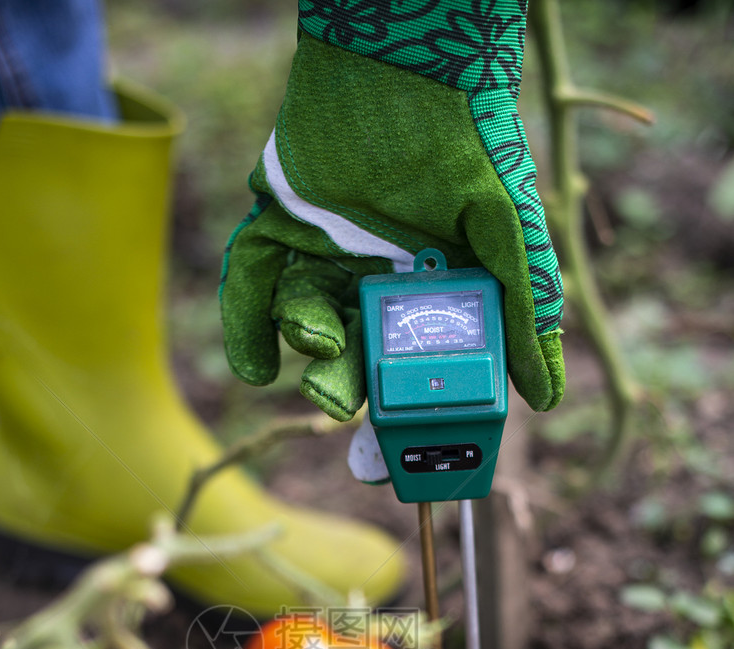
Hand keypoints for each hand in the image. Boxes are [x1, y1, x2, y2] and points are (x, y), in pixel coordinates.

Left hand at [221, 25, 564, 417]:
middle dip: (344, 388)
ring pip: (305, 318)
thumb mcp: (510, 230)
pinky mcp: (281, 219)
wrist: (412, 52)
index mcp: (433, 287)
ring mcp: (326, 248)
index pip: (417, 365)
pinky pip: (253, 282)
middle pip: (354, 352)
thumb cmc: (471, 137)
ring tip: (316, 344)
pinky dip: (245, 326)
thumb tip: (544, 396)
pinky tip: (254, 365)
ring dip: (304, 344)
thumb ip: (524, 311)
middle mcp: (377, 275)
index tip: (399, 455)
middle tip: (338, 408)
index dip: (407, 410)